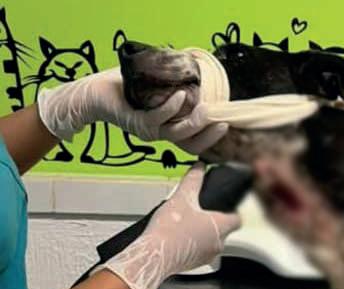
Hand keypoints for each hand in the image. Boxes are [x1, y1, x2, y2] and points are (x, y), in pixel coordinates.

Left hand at [37, 68, 227, 153]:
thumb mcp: (157, 88)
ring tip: (207, 109)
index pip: (195, 142)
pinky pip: (159, 118)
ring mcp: (149, 130)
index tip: (227, 125)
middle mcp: (160, 134)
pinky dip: (172, 107)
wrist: (94, 93)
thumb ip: (176, 85)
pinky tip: (182, 95)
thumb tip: (198, 68)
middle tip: (223, 122)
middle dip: (210, 135)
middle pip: (191, 144)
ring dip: (195, 124)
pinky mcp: (137, 122)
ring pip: (178, 134)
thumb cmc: (125, 89)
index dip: (212, 139)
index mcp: (167, 130)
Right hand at [98, 163, 241, 288]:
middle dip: (213, 221)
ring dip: (202, 234)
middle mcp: (218, 244)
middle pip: (223, 231)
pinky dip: (192, 245)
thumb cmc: (170, 229)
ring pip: (211, 242)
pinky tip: (178, 238)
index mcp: (220, 227)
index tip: (226, 207)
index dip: (232, 211)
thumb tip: (199, 168)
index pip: (238, 219)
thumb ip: (193, 180)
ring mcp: (207, 256)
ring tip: (186, 224)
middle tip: (199, 212)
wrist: (154, 255)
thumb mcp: (182, 197)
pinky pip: (198, 253)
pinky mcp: (194, 265)